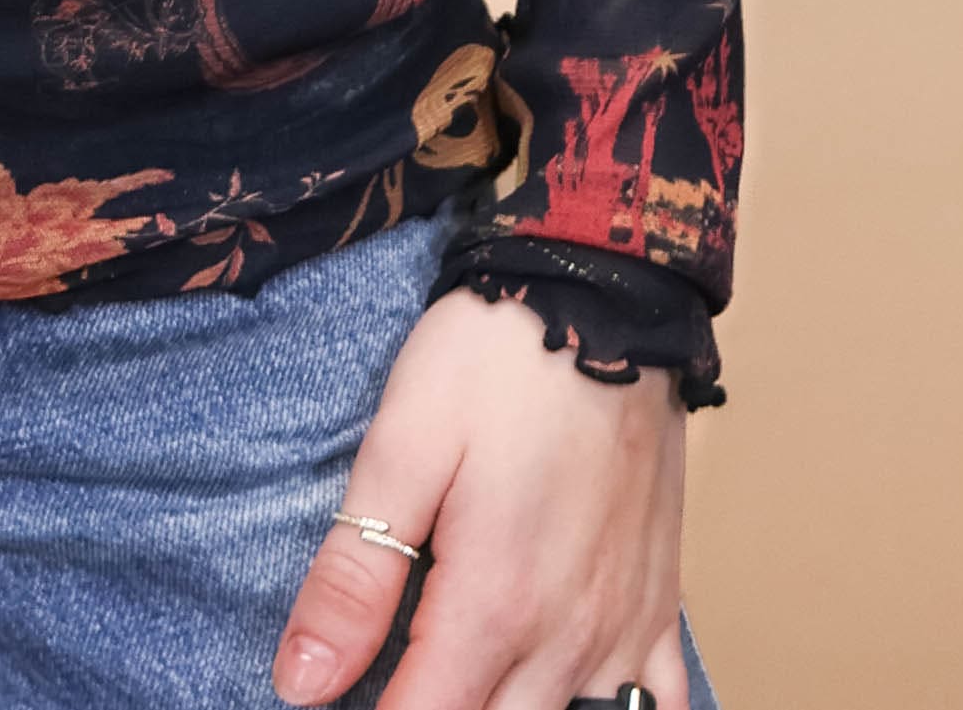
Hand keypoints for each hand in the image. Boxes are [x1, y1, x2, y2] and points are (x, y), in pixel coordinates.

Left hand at [272, 285, 690, 709]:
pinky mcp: (661, 599)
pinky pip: (660, 702)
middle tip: (401, 669)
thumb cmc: (495, 358)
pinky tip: (577, 693)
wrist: (606, 293)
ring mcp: (625, 625)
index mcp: (493, 604)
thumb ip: (354, 576)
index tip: (340, 701)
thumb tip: (301, 682)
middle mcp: (568, 636)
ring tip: (468, 675)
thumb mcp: (401, 447)